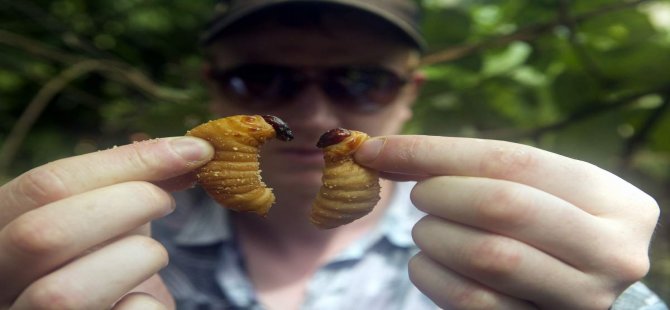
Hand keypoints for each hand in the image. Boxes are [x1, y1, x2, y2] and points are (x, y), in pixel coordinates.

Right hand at [0, 137, 212, 308]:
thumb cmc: (104, 265)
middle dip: (126, 205)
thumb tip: (189, 151)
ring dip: (136, 260)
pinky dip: (147, 305)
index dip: (125, 162)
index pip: (43, 186)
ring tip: (153, 256)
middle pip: (42, 234)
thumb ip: (133, 183)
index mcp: (2, 233)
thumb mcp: (110, 217)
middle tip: (166, 202)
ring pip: (63, 294)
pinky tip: (144, 300)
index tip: (190, 150)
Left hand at [355, 135, 659, 308]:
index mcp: (613, 200)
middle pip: (503, 206)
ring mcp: (584, 299)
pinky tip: (425, 263)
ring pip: (488, 255)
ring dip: (434, 236)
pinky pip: (473, 302)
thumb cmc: (546, 229)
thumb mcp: (532, 192)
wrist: (578, 290)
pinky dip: (433, 276)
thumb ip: (469, 169)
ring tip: (426, 230)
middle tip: (418, 196)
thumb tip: (378, 151)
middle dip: (439, 194)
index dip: (435, 152)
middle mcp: (611, 251)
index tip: (376, 150)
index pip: (512, 160)